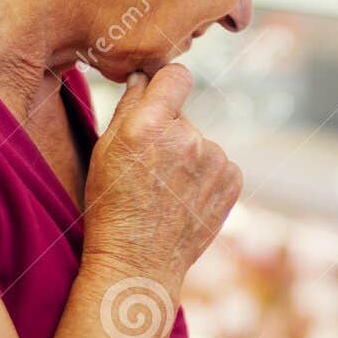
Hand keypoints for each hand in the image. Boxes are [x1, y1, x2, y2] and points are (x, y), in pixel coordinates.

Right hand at [81, 64, 241, 288]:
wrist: (139, 261)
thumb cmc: (112, 206)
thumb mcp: (106, 151)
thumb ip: (128, 107)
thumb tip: (143, 76)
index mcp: (149, 125)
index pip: (175, 75)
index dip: (167, 83)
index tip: (161, 95)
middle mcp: (187, 138)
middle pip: (183, 115)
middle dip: (169, 131)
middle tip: (150, 168)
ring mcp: (215, 160)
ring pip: (200, 143)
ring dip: (188, 157)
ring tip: (166, 190)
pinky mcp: (232, 180)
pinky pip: (219, 164)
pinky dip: (205, 177)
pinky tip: (185, 199)